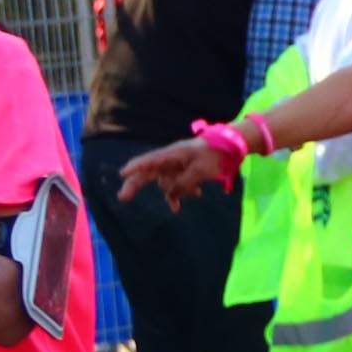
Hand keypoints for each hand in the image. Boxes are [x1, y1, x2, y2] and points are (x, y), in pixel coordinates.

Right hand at [115, 139, 238, 206]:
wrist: (230, 148)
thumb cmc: (214, 155)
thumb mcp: (200, 170)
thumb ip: (184, 182)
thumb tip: (169, 193)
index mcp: (172, 154)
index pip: (149, 160)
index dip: (135, 166)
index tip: (123, 173)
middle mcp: (170, 160)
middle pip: (148, 173)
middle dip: (136, 185)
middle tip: (122, 197)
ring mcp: (175, 167)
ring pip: (166, 184)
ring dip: (178, 191)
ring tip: (197, 191)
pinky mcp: (183, 173)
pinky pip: (175, 187)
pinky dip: (180, 194)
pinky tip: (184, 203)